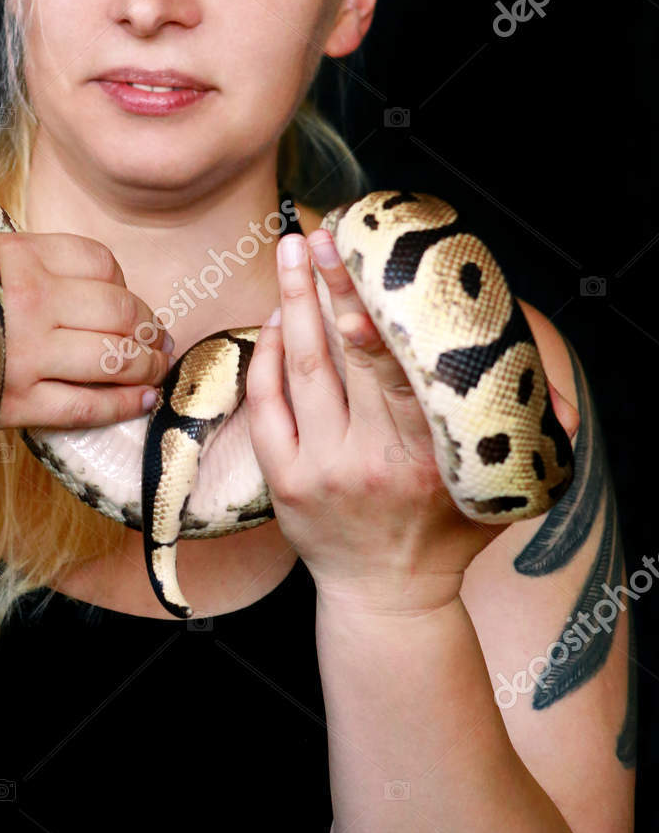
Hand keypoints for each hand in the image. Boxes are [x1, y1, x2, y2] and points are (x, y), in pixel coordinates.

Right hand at [0, 239, 171, 437]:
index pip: (98, 261)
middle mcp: (33, 300)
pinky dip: (122, 403)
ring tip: (155, 369)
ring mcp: (28, 354)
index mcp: (19, 257)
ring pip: (113, 357)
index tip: (128, 300)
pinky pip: (86, 404)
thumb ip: (11, 265)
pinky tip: (141, 401)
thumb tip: (54, 284)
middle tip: (157, 339)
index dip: (124, 283)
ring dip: (145, 365)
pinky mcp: (16, 403)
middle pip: (119, 309)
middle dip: (146, 327)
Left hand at [244, 227, 513, 615]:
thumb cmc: (449, 531)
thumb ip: (535, 444)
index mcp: (430, 457)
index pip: (401, 378)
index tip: (369, 277)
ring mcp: (321, 469)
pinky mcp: (284, 480)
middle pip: (345, 361)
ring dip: (293, 305)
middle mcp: (371, 461)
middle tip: (323, 235)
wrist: (387, 597)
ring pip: (302, 372)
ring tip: (295, 251)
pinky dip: (268, 356)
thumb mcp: (502, 494)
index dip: (381, 327)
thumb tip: (563, 402)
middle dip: (329, 291)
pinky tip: (277, 318)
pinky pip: (268, 405)